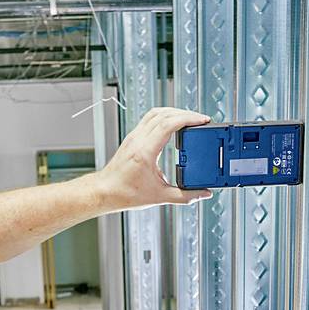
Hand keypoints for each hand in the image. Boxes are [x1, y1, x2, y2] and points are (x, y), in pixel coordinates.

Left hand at [92, 107, 212, 210]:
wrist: (105, 192)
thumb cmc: (126, 194)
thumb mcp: (160, 197)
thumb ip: (185, 196)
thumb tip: (203, 193)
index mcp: (145, 152)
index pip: (168, 124)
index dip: (188, 119)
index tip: (202, 120)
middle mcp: (138, 139)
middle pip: (164, 114)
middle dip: (186, 113)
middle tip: (201, 119)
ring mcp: (134, 136)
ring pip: (156, 112)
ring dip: (174, 111)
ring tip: (189, 118)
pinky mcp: (132, 137)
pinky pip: (149, 118)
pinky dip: (164, 116)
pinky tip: (173, 123)